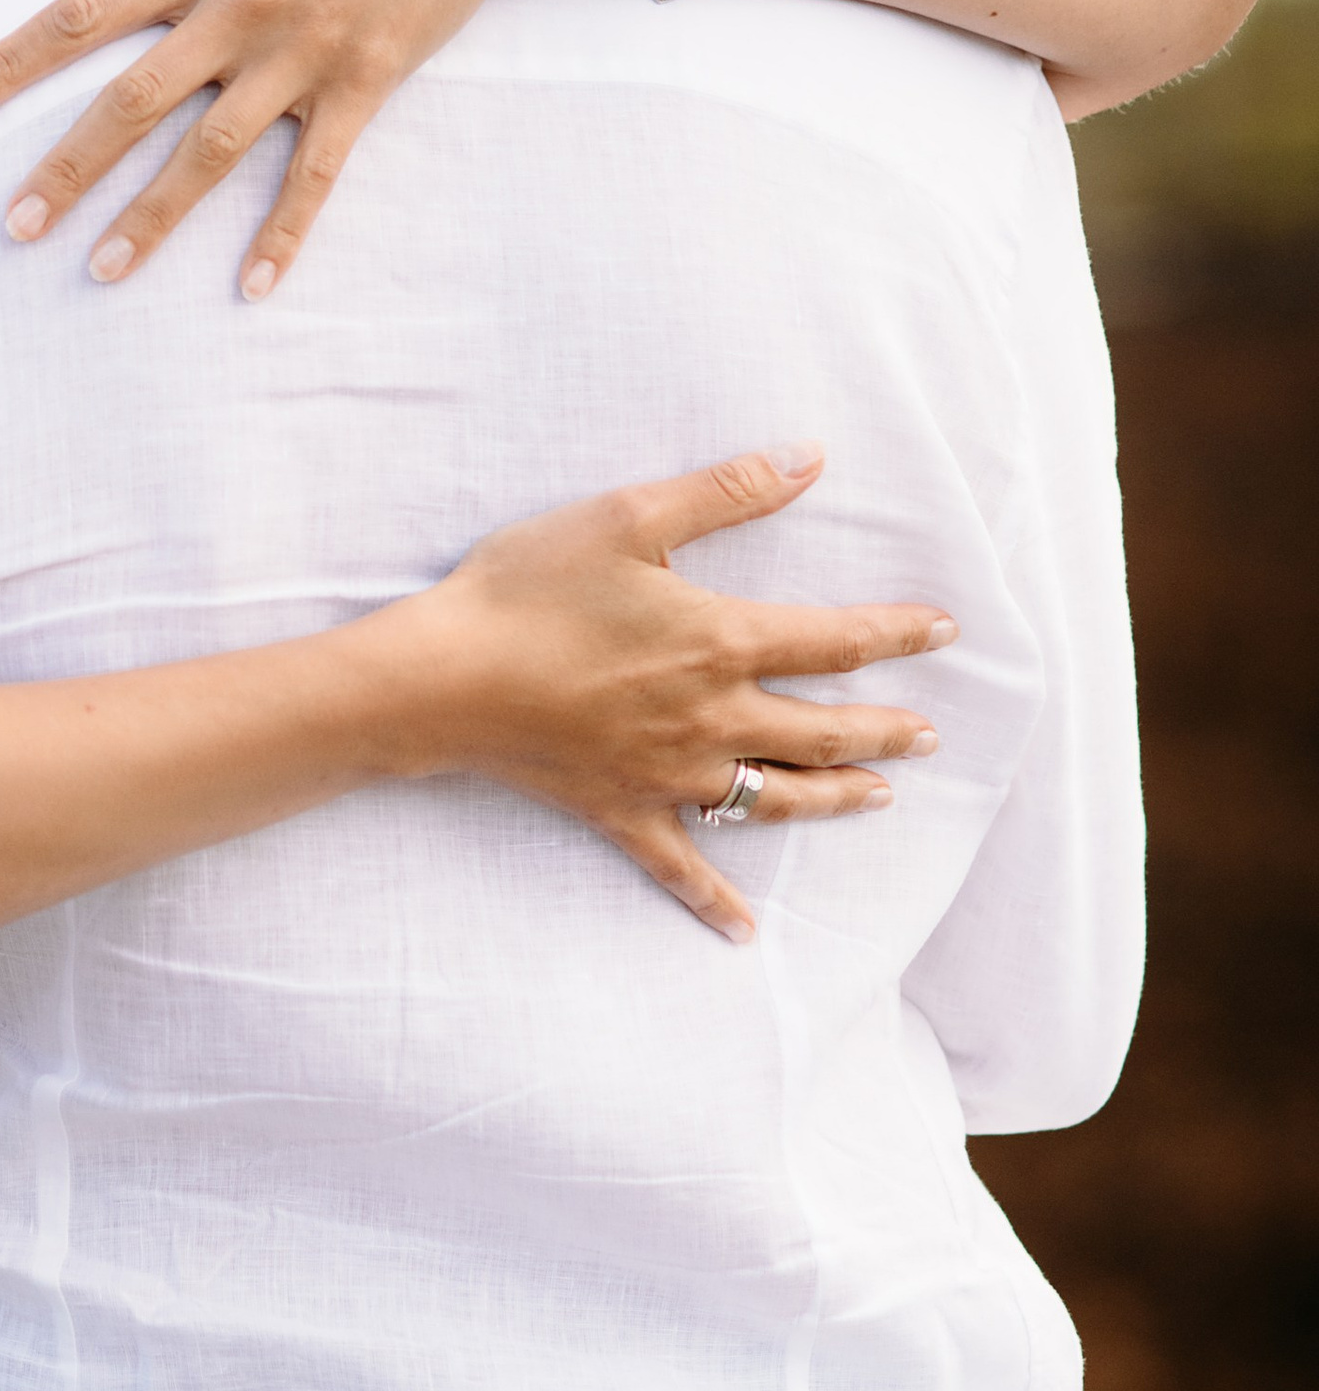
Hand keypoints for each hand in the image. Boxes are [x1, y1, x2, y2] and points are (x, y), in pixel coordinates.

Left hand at [0, 0, 596, 295]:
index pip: (84, 11)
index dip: (12, 59)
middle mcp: (242, 8)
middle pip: (134, 100)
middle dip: (69, 166)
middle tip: (15, 226)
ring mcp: (304, 53)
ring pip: (213, 150)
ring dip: (155, 215)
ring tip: (102, 271)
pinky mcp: (365, 84)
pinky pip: (316, 173)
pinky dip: (285, 232)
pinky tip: (251, 287)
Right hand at [353, 445, 951, 944]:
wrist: (445, 676)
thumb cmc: (532, 587)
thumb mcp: (629, 517)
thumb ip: (725, 491)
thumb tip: (809, 460)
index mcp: (720, 641)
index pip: (834, 641)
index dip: (896, 634)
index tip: (945, 630)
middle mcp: (712, 717)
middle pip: (823, 730)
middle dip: (885, 731)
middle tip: (929, 734)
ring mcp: (670, 773)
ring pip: (776, 797)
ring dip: (835, 798)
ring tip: (879, 797)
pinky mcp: (621, 810)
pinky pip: (680, 865)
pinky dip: (715, 901)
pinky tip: (745, 931)